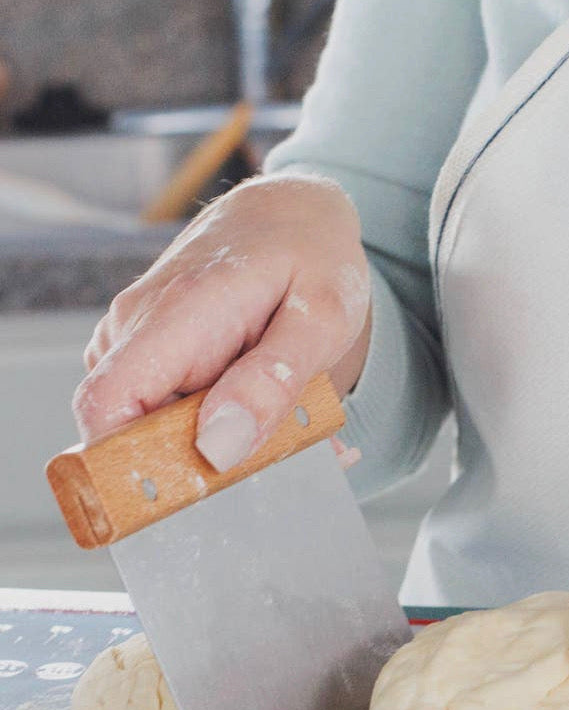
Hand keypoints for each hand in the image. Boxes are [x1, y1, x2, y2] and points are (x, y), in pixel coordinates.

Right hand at [74, 175, 372, 470]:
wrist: (297, 213)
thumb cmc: (314, 256)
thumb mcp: (321, 317)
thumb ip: (272, 381)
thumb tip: (219, 445)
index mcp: (175, 318)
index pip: (106, 408)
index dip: (129, 464)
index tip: (190, 496)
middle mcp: (139, 328)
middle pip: (132, 430)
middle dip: (202, 465)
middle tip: (282, 463)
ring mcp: (141, 338)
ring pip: (156, 425)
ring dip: (222, 446)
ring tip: (292, 431)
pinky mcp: (156, 351)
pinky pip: (172, 407)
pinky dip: (222, 425)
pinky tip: (274, 415)